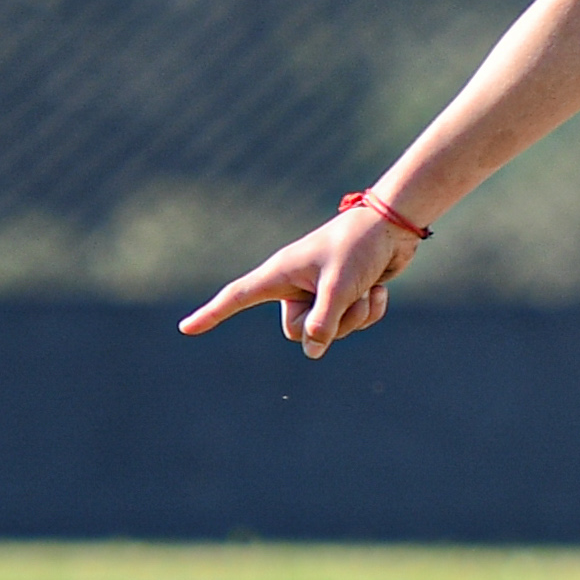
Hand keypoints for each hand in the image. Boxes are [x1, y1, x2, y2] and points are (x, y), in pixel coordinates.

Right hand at [179, 205, 418, 356]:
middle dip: (329, 323)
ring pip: (330, 332)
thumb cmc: (359, 246)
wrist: (393, 227)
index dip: (212, 314)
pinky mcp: (343, 297)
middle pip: (298, 331)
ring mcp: (319, 293)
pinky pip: (352, 323)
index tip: (186, 329)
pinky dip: (368, 310)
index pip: (237, 297)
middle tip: (347, 296)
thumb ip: (323, 322)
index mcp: (281, 274)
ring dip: (355, 315)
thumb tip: (311, 352)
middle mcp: (295, 285)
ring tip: (365, 287)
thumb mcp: (339, 287)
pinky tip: (377, 288)